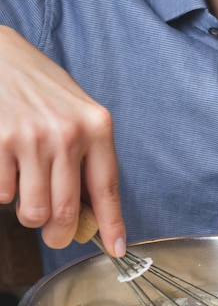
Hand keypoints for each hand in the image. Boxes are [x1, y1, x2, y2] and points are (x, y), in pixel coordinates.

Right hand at [0, 26, 125, 256]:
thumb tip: (93, 215)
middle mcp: (68, 133)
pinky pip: (5, 195)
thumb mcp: (79, 116)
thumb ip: (88, 160)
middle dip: (60, 236)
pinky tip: (9, 170)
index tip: (117, 249)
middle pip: (68, 212)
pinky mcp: (1, 141)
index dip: (112, 226)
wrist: (1, 56)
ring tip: (29, 197)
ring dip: (30, 216)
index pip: (108, 190)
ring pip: (35, 212)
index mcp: (96, 127)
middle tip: (55, 237)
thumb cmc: (44, 91)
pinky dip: (6, 193)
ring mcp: (33, 138)